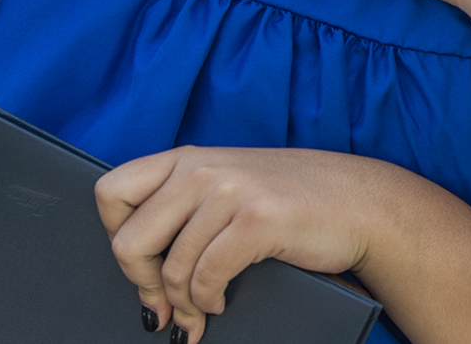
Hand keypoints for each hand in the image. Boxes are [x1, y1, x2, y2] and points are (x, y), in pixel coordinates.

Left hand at [97, 146, 389, 343]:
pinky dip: (209, 302)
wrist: (360, 202)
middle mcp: (202, 168)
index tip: (143, 266)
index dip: (116, 238)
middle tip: (164, 305)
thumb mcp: (229, 187)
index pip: (111, 192)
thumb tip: (141, 273)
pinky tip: (221, 302)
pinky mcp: (257, 219)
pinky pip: (207, 277)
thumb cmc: (294, 201)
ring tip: (201, 312)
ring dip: (184, 304)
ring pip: (171, 269)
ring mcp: (230, 191)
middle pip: (128, 241)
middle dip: (143, 286)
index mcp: (188, 158)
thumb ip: (185, 209)